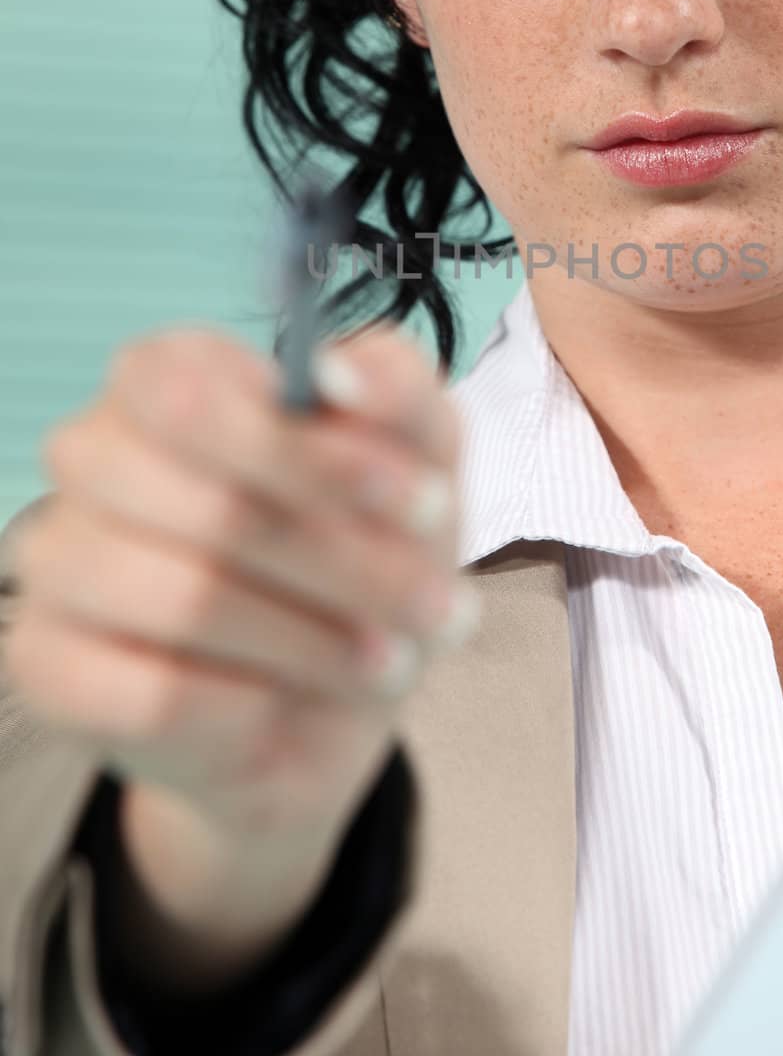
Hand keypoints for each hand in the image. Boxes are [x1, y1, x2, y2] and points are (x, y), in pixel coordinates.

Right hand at [3, 322, 478, 848]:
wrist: (328, 692)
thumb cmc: (365, 545)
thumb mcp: (418, 456)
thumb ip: (397, 391)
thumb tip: (336, 373)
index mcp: (167, 375)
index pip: (201, 396)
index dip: (317, 458)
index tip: (426, 504)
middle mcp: (91, 453)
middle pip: (211, 507)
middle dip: (348, 567)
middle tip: (432, 608)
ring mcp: (58, 559)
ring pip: (187, 601)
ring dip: (314, 643)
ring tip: (386, 662)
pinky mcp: (50, 664)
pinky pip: (151, 694)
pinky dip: (247, 710)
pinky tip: (288, 704)